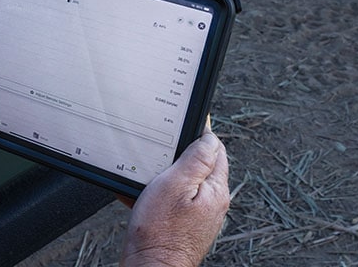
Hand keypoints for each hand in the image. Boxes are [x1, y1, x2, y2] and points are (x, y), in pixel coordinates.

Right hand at [120, 128, 229, 266]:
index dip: (198, 134)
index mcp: (215, 189)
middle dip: (179, 155)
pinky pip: (172, 200)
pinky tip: (141, 196)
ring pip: (184, 182)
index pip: (216, 149)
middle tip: (159, 152)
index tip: (181, 124)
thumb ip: (196, 159)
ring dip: (165, 175)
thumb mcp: (175, 184)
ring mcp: (198, 215)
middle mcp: (212, 203)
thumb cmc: (160, 232)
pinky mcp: (183, 225)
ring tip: (147, 177)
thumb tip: (210, 137)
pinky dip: (156, 194)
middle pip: (200, 165)